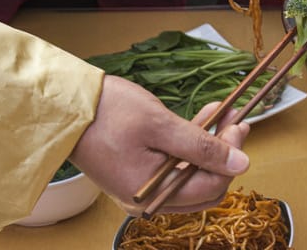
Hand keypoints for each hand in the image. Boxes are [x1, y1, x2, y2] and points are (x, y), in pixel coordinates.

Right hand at [69, 75, 250, 214]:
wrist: (65, 106)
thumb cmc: (108, 113)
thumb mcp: (160, 126)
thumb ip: (201, 147)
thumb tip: (241, 164)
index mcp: (152, 194)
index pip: (210, 186)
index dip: (231, 158)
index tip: (239, 126)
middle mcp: (148, 200)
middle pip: (204, 185)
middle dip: (224, 153)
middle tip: (235, 121)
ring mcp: (143, 188)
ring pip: (192, 173)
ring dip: (211, 145)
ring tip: (224, 114)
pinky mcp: (140, 173)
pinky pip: (176, 165)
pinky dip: (192, 144)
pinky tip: (205, 118)